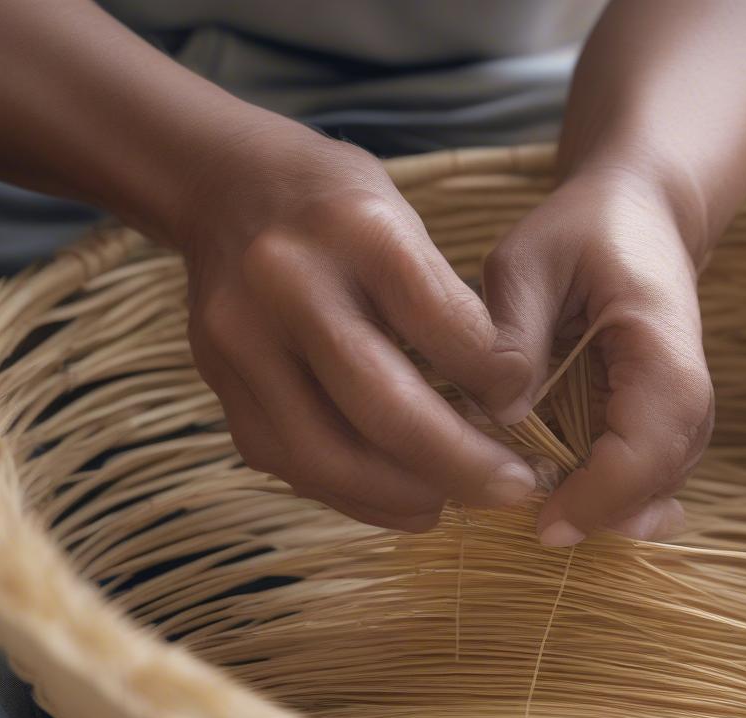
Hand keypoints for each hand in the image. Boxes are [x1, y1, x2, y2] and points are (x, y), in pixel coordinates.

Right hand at [177, 115, 536, 530]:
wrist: (224, 188)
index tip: (525, 413)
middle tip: (512, 491)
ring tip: (452, 502)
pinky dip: (353, 494)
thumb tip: (505, 402)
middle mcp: (286, 284)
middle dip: (459, 466)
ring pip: (327, 457)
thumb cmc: (335, 207)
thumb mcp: (406, 223)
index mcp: (354, 228)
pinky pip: (292, 466)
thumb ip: (452, 309)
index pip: (441, 326)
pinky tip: (397, 495)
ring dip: (401, 497)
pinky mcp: (221, 386)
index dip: (495, 383)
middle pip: (382, 408)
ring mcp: (241, 342)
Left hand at [482, 167, 714, 544]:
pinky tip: (570, 502)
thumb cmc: (578, 233)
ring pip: (656, 486)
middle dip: (601, 513)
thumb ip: (511, 335)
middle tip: (538, 530)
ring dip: (604, 510)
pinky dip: (608, 497)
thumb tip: (501, 416)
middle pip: (660, 478)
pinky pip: (643, 475)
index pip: (650, 443)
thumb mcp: (526, 262)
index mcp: (662, 342)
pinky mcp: (658, 420)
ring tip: (549, 516)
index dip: (602, 496)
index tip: (547, 526)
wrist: (636, 217)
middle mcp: (687, 385)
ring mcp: (680, 408)